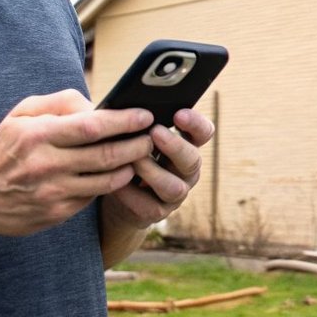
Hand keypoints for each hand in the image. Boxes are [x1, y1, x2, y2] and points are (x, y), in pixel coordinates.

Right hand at [0, 89, 155, 235]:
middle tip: (152, 137)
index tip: (145, 114)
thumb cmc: (2, 148)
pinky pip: (92, 196)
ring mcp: (52, 193)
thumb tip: (96, 104)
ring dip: (130, 167)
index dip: (124, 121)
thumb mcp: (20, 115)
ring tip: (141, 155)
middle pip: (106, 155)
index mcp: (37, 135)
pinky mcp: (56, 214)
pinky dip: (109, 185)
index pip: (92, 126)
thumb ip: (59, 104)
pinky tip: (119, 175)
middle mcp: (46, 165)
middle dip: (137, 145)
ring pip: (106, 180)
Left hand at [103, 106, 215, 229]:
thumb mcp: (132, 133)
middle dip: (175, 146)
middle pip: (193, 160)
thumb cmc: (124, 151)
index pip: (204, 133)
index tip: (178, 113)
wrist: (112, 190)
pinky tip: (117, 184)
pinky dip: (131, 194)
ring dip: (153, 172)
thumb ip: (137, 121)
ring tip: (133, 160)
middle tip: (155, 132)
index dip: (196, 124)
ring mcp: (175, 194)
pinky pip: (150, 206)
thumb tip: (126, 103)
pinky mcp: (157, 213)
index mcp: (185, 145)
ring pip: (174, 187)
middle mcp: (186, 170)